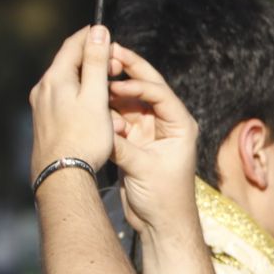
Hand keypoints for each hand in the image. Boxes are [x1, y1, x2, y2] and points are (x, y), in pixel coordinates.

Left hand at [29, 27, 118, 183]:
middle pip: (68, 63)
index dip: (91, 36)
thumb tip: (98, 31)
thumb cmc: (84, 137)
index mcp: (55, 79)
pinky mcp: (43, 122)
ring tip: (109, 90)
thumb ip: (96, 62)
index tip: (107, 33)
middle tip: (115, 65)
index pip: (72, 45)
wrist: (62, 176)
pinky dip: (81, 98)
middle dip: (92, 60)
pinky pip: (63, 100)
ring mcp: (41, 106)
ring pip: (67, 83)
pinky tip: (94, 110)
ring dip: (88, 81)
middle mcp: (43, 89)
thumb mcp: (96, 96)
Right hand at [107, 43, 199, 234]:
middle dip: (127, 70)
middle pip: (146, 88)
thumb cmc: (163, 198)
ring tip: (94, 75)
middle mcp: (167, 123)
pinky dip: (107, 111)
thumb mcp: (143, 169)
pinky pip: (119, 117)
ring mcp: (150, 130)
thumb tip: (100, 128)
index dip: (137, 83)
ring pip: (129, 101)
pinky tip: (93, 103)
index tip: (114, 81)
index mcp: (180, 125)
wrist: (161, 223)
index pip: (159, 93)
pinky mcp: (135, 141)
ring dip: (112, 91)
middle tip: (108, 51)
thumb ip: (122, 147)